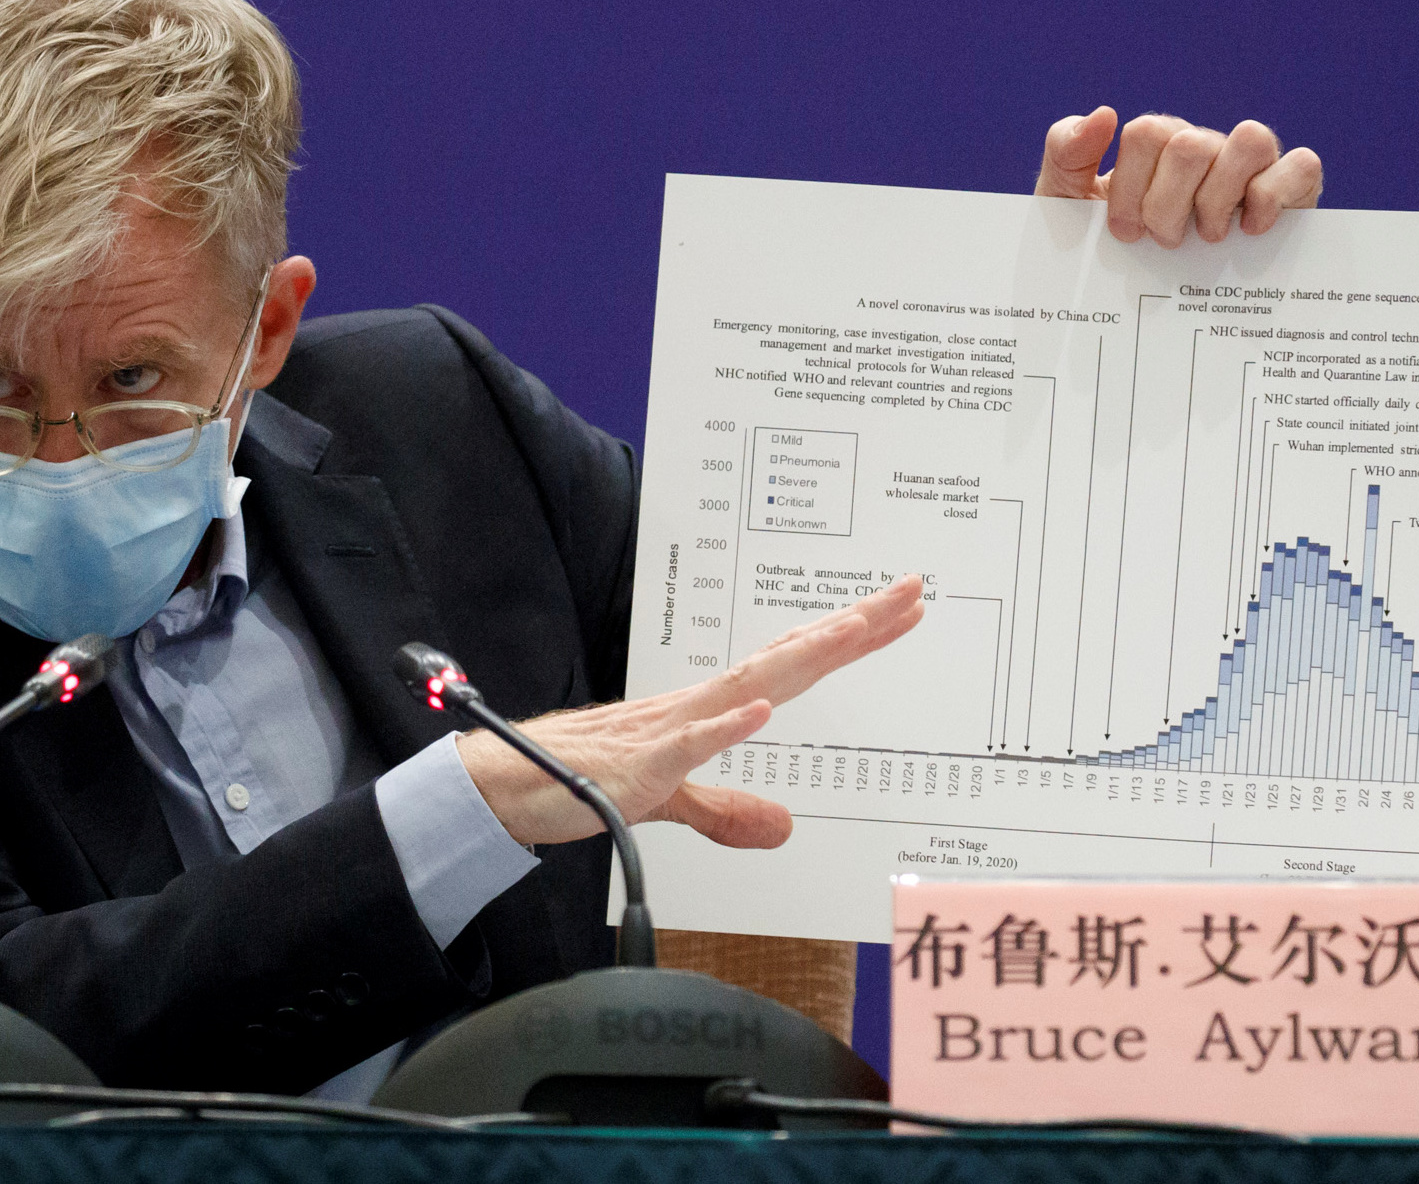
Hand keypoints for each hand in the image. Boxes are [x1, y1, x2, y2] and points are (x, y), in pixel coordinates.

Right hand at [457, 576, 925, 849]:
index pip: (794, 666)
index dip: (847, 638)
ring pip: (750, 686)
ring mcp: (671, 730)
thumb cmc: (584, 774)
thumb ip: (727, 810)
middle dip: (850, 629)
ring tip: (854, 632)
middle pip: (789, 660)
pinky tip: (757, 711)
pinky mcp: (640, 767)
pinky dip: (723, 726)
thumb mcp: (673, 803)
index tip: (898, 610)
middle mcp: (699, 705)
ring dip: (803, 659)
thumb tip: (785, 826)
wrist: (509, 782)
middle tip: (909, 593)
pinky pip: (687, 745)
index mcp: (713, 710)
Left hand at [1037, 106, 1321, 246]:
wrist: (1152, 303)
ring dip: (1220, 198)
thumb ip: (1067, 154)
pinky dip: (1275, 196)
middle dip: (1168, 206)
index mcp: (1158, 143)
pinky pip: (1301, 165)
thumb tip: (1104, 113)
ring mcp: (1251, 166)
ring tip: (1208, 237)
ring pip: (1252, 139)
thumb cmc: (1113, 247)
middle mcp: (1207, 147)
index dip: (1132, 188)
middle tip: (1165, 242)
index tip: (1126, 233)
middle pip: (1192, 145)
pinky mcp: (1293, 190)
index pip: (1147, 133)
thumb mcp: (1070, 203)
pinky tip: (1250, 230)